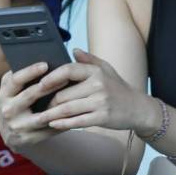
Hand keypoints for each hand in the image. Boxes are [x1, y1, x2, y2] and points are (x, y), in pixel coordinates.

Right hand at [0, 61, 75, 148]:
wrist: (10, 132)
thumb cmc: (16, 103)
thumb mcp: (12, 90)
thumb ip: (22, 77)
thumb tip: (43, 62)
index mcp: (4, 93)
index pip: (15, 80)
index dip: (30, 71)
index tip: (45, 64)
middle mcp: (7, 110)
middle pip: (30, 95)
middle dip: (49, 85)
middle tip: (66, 77)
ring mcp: (17, 126)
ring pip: (42, 116)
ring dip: (59, 106)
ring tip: (74, 96)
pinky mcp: (27, 139)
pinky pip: (48, 129)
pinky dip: (61, 121)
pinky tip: (73, 113)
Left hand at [42, 49, 159, 132]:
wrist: (138, 108)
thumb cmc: (118, 88)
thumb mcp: (106, 70)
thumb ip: (89, 60)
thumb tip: (73, 50)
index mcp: (96, 72)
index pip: (68, 70)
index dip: (52, 77)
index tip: (40, 84)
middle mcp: (98, 85)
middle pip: (64, 94)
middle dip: (48, 102)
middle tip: (37, 106)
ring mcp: (100, 102)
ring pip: (67, 109)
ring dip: (51, 115)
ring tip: (39, 118)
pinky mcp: (102, 117)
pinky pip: (77, 121)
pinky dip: (63, 124)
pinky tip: (53, 124)